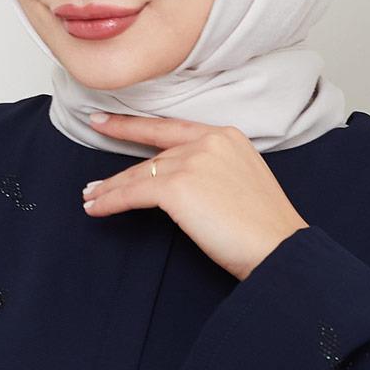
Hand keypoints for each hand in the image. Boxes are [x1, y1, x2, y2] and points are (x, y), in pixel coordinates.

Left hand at [80, 112, 308, 281]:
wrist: (277, 246)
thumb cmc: (265, 228)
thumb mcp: (243, 182)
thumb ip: (214, 172)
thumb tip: (185, 187)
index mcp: (227, 136)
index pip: (171, 129)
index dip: (135, 127)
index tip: (108, 123)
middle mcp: (209, 141)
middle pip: (154, 158)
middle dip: (121, 172)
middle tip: (93, 180)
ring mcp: (192, 161)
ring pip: (140, 174)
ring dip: (111, 189)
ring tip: (92, 199)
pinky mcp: (177, 186)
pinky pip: (133, 192)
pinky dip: (111, 201)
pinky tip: (96, 208)